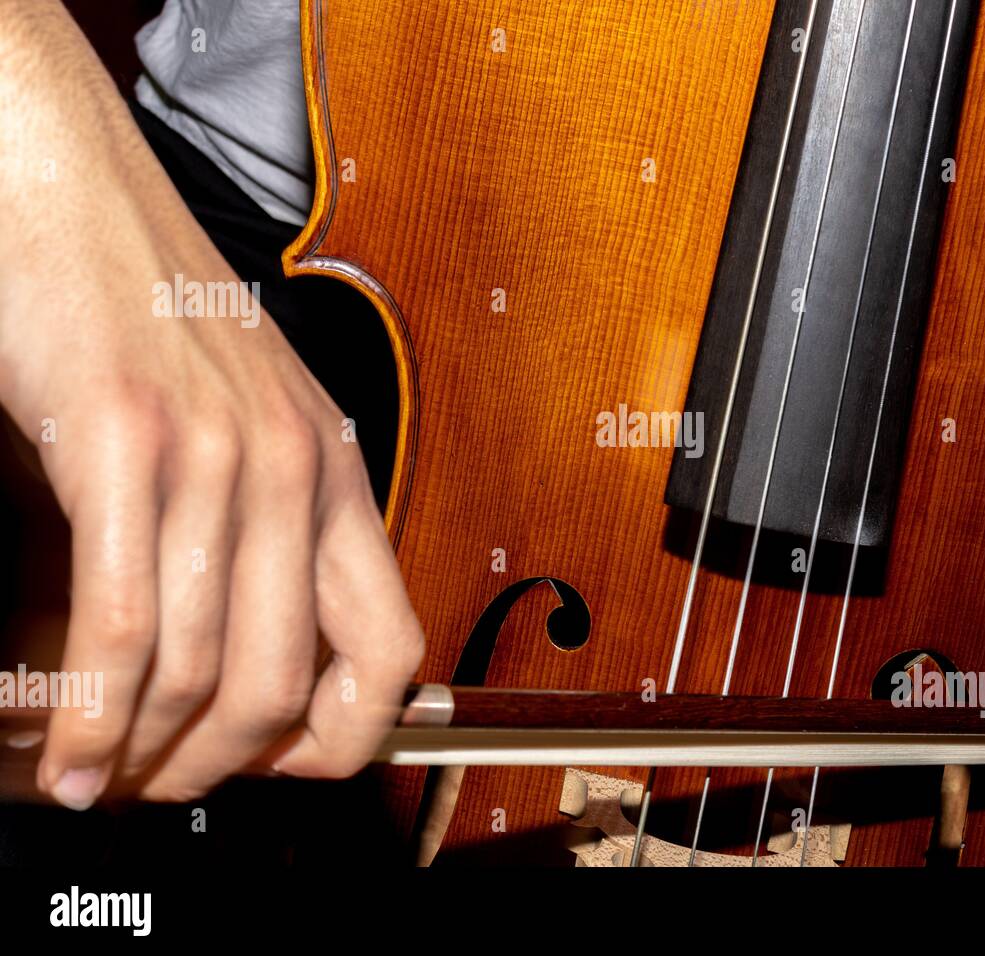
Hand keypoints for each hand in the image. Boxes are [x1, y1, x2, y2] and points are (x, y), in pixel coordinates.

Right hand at [0, 0, 425, 807]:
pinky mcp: (122, 440)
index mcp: (335, 475)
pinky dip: (93, 713)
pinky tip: (67, 749)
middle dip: (219, 771)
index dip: (348, 738)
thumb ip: (277, 526)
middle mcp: (294, 470)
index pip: (391, 651)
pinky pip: (125, 622)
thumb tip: (265, 638)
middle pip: (288, 685)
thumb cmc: (160, 309)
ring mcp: (213, 456)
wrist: (78, 194)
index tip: (288, 769)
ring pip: (203, 670)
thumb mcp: (256, 421)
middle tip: (161, 793)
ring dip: (145, 757)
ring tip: (99, 786)